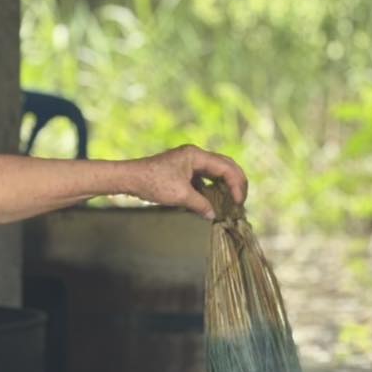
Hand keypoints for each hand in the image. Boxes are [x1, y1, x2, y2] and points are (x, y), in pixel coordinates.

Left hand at [123, 144, 247, 219]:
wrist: (130, 179)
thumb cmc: (152, 183)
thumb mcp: (180, 195)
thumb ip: (200, 204)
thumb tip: (213, 215)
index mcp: (196, 155)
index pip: (226, 167)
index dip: (236, 184)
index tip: (238, 201)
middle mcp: (195, 155)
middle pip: (225, 166)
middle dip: (235, 182)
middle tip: (241, 200)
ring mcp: (188, 162)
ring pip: (215, 172)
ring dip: (224, 185)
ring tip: (231, 201)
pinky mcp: (182, 171)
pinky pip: (204, 177)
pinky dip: (212, 188)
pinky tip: (214, 200)